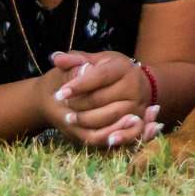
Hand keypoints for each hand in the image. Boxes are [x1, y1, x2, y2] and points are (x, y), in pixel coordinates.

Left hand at [39, 50, 160, 147]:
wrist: (138, 84)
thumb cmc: (111, 71)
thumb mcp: (96, 61)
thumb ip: (75, 60)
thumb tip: (56, 58)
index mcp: (122, 67)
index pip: (99, 76)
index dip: (78, 85)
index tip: (60, 93)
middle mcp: (133, 85)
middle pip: (101, 98)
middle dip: (78, 103)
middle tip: (64, 104)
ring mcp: (137, 104)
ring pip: (108, 117)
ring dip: (86, 120)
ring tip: (70, 117)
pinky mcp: (138, 120)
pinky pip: (125, 132)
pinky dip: (111, 136)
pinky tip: (95, 136)